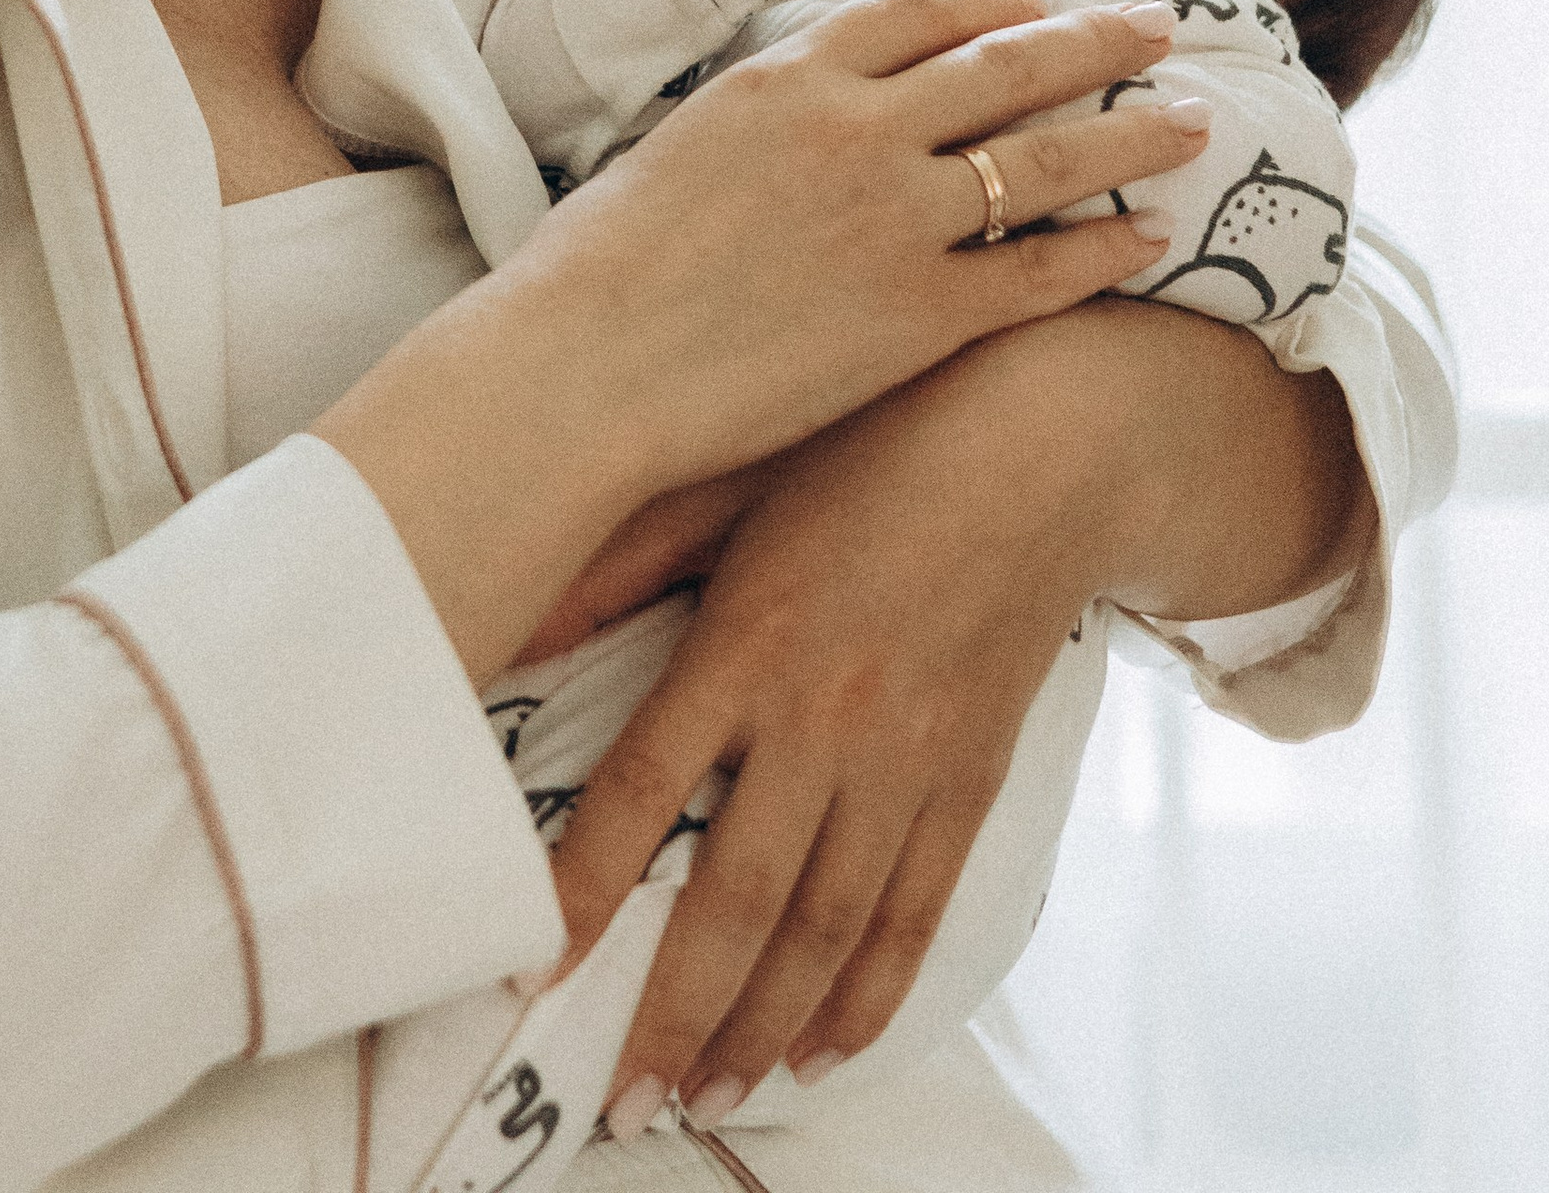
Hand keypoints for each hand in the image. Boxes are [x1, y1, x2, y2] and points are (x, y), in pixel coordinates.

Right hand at [318, 0, 1212, 681]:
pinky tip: (1150, 237)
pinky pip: (1038, 271)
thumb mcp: (692, 140)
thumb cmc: (607, 261)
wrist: (587, 362)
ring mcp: (896, 219)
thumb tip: (823, 109)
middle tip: (1162, 29)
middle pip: (1009, 63)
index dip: (999, 1)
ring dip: (1130, 135)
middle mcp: (859, 128)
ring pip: (1046, 158)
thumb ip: (777, 114)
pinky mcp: (916, 313)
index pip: (925, 10)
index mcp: (795, 74)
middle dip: (1097, 43)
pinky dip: (1104, 250)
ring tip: (1193, 120)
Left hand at [555, 306, 1374, 1136]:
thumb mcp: (730, 479)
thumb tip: (508, 616)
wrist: (1040, 443)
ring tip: (707, 1097)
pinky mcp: (969, 781)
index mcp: (747, 639)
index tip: (531, 974)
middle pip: (739, 900)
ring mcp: (906, 759)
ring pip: (826, 931)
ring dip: (763, 1029)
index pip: (643, 791)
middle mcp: (824, 715)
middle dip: (677, 1016)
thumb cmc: (864, 447)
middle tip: (627, 1105)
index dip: (584, 891)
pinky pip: (914, 913)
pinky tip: (824, 1049)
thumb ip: (619, 559)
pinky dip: (869, 996)